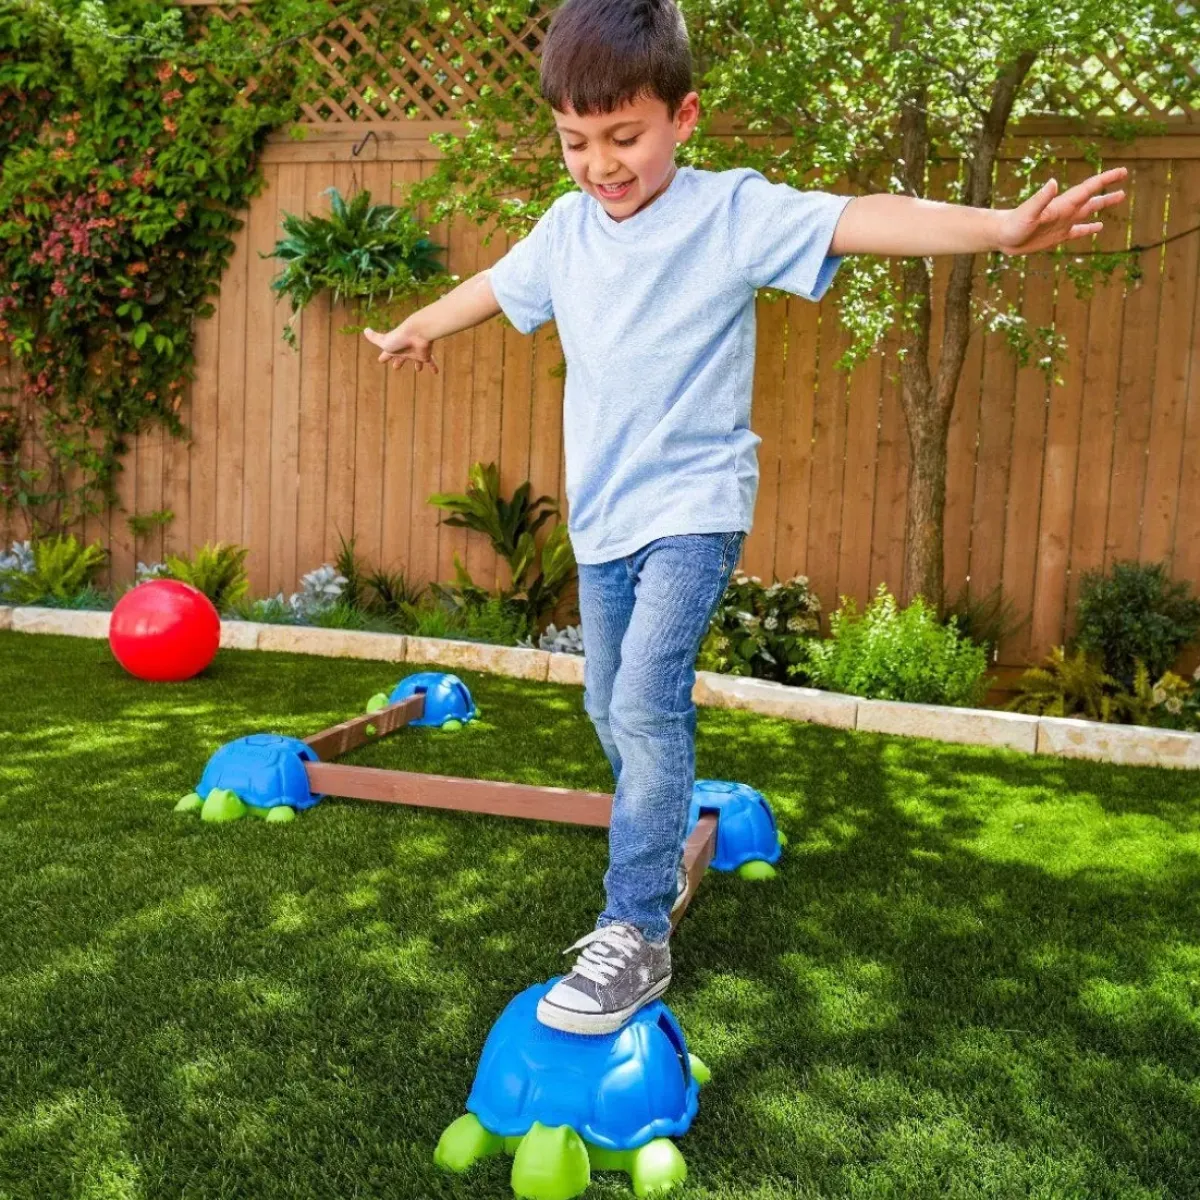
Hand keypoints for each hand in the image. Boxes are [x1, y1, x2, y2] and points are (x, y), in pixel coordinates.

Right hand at [363, 321, 438, 372]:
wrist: (416, 333)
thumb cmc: (399, 337)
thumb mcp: (383, 341)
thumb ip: (374, 337)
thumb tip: (364, 330)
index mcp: (394, 348)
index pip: (387, 354)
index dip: (384, 357)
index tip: (381, 360)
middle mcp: (405, 351)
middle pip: (401, 358)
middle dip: (398, 361)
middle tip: (396, 367)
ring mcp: (415, 353)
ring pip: (416, 360)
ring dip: (417, 364)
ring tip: (418, 369)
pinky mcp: (425, 355)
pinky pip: (430, 362)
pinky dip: (433, 367)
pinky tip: (436, 373)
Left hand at [996, 166, 1127, 255]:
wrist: (1002, 236)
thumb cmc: (1014, 223)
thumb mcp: (1028, 211)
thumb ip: (1041, 198)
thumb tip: (1053, 182)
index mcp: (1063, 204)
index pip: (1088, 188)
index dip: (1106, 179)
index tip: (1122, 171)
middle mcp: (1065, 211)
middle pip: (1092, 198)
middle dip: (1108, 189)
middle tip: (1124, 180)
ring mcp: (1062, 223)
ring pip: (1088, 212)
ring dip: (1103, 205)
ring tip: (1119, 197)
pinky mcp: (1057, 236)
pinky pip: (1077, 231)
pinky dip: (1088, 229)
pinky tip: (1098, 227)